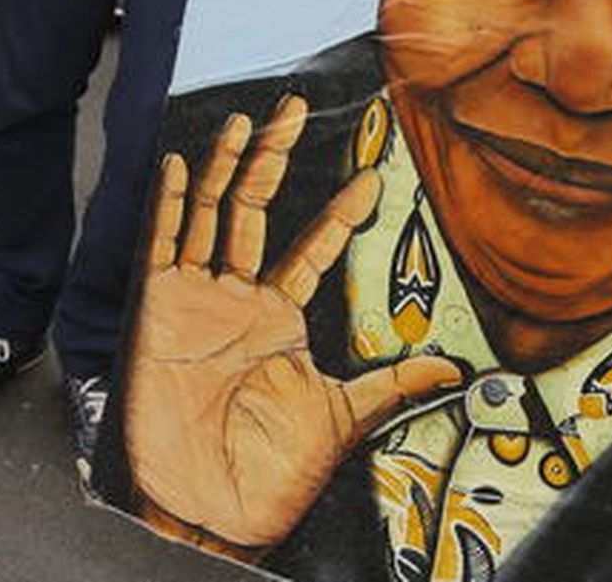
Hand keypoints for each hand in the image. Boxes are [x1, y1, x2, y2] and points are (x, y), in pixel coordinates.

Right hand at [126, 96, 462, 552]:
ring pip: (211, 213)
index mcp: (280, 317)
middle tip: (297, 107)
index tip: (372, 177)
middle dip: (275, 157)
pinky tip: (178, 163)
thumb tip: (453, 370)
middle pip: (255, 209)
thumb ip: (391, 385)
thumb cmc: (272, 470)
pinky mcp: (158, 308)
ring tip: (244, 119)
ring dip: (225, 165)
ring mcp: (196, 298)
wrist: (213, 505)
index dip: (338, 211)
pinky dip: (170, 204)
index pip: (313, 246)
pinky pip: (164, 243)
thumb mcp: (343, 418)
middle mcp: (238, 297)